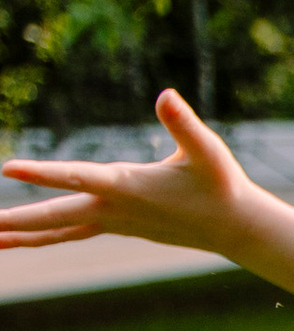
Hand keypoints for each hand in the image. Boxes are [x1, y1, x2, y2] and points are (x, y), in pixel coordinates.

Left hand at [0, 90, 255, 253]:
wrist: (234, 228)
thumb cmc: (221, 185)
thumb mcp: (207, 150)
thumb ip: (184, 123)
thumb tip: (164, 95)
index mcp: (128, 187)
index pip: (78, 177)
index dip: (43, 172)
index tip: (9, 168)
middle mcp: (114, 209)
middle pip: (56, 218)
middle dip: (18, 222)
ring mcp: (112, 222)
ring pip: (58, 231)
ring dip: (23, 234)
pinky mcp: (115, 226)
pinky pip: (69, 232)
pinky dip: (44, 235)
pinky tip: (22, 236)